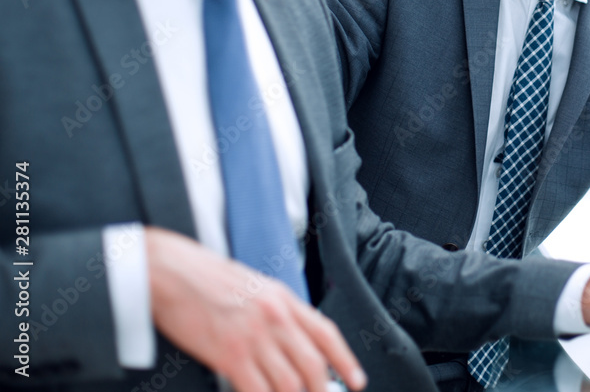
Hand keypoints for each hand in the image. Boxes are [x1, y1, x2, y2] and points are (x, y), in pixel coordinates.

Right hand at [146, 228, 366, 391]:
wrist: (171, 272)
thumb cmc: (207, 278)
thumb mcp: (254, 285)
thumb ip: (276, 311)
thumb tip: (292, 341)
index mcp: (284, 299)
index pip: (326, 333)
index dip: (345, 360)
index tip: (356, 381)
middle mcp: (276, 318)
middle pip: (313, 365)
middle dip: (322, 390)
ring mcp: (254, 337)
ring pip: (289, 384)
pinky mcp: (230, 355)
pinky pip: (257, 391)